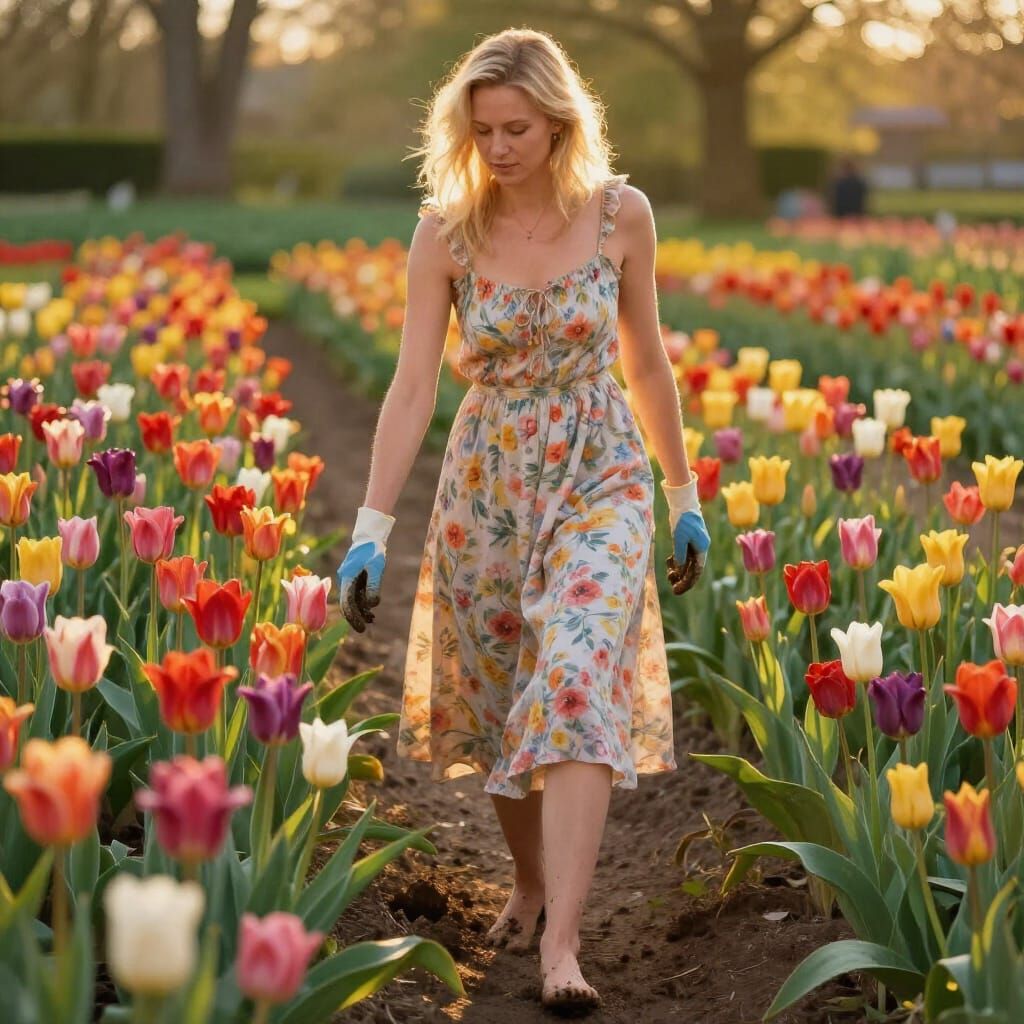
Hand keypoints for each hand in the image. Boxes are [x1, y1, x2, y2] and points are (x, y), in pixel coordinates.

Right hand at [336, 506, 394, 631]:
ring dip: (361, 610)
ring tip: (371, 620)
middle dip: (355, 617)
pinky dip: (363, 602)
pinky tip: (371, 610)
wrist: (369, 536)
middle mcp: (346, 579)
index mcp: (348, 577)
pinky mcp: (355, 577)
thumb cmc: (373, 550)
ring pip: (353, 599)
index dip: (353, 617)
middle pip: (348, 603)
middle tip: (364, 629)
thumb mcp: (376, 568)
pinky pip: (357, 593)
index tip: (361, 627)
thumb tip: (372, 604)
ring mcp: (350, 578)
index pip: (347, 603)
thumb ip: (374, 585)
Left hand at [662, 475, 709, 595]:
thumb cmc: (682, 520)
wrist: (683, 503)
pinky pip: (683, 555)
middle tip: (673, 589)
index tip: (680, 589)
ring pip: (687, 563)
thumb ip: (680, 556)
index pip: (697, 570)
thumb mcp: (679, 539)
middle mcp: (699, 548)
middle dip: (683, 579)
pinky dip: (676, 560)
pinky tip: (669, 563)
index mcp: (702, 548)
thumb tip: (680, 571)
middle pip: (693, 568)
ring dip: (679, 570)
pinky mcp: (686, 540)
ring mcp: (693, 544)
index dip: (689, 581)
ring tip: (669, 576)